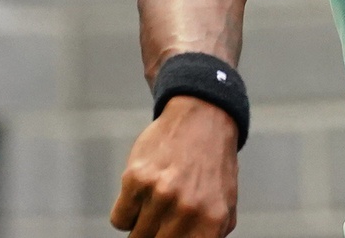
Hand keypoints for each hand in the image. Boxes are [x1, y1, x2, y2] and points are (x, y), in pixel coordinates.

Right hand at [110, 96, 238, 237]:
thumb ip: (210, 235)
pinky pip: (119, 219)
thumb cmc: (213, 167)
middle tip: (164, 218)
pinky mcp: (136, 179)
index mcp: (212, 220)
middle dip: (157, 236)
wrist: (204, 118)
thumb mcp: (224, 205)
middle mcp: (187, 209)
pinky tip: (145, 189)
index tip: (164, 236)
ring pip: (135, 237)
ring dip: (143, 223)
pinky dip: (128, 209)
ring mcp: (160, 194)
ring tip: (160, 198)